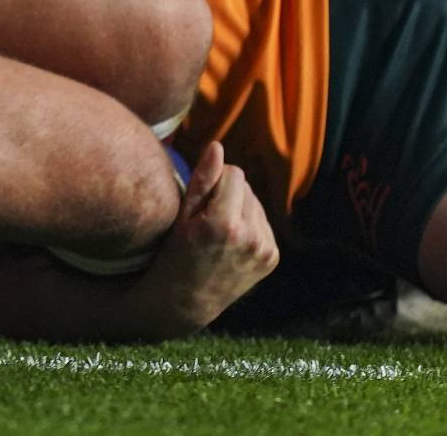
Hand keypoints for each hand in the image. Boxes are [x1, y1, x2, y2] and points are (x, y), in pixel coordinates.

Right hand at [126, 142, 279, 335]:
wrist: (186, 301)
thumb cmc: (175, 254)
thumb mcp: (181, 216)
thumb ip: (202, 180)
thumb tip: (217, 146)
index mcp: (225, 224)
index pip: (234, 173)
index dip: (215, 181)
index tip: (200, 201)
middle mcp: (251, 237)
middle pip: (246, 186)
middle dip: (228, 194)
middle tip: (207, 219)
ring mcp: (265, 249)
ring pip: (256, 203)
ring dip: (240, 208)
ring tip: (218, 231)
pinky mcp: (271, 257)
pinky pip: (263, 222)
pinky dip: (249, 225)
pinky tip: (231, 241)